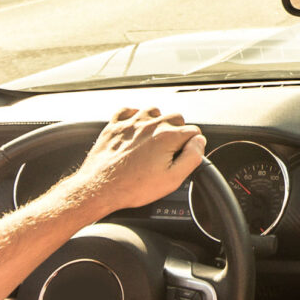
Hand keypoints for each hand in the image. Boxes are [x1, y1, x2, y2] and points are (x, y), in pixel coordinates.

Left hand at [62, 107, 205, 216]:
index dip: (193, 145)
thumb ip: (192, 157)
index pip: (194, 131)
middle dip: (178, 132)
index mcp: (167, 136)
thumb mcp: (172, 179)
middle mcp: (150, 124)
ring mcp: (131, 123)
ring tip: (155, 140)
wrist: (100, 188)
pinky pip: (129, 110)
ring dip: (158, 121)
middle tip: (171, 151)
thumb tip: (199, 142)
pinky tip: (136, 128)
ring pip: (154, 111)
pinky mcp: (114, 126)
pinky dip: (135, 116)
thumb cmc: (133, 187)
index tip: (185, 156)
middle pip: (176, 118)